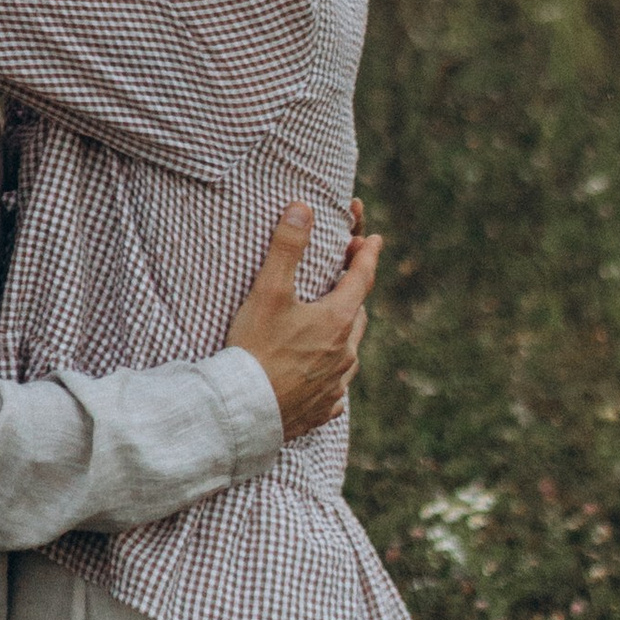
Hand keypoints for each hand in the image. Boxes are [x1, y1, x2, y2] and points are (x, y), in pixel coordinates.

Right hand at [223, 201, 380, 440]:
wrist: (245, 411)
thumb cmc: (255, 348)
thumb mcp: (268, 291)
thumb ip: (287, 248)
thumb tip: (303, 208)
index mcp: (337, 321)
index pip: (361, 279)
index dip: (367, 255)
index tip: (374, 239)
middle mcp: (344, 353)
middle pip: (357, 315)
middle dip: (354, 293)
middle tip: (345, 277)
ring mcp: (336, 384)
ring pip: (349, 351)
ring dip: (344, 333)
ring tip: (332, 324)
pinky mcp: (323, 409)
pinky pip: (336, 387)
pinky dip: (331, 372)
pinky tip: (322, 374)